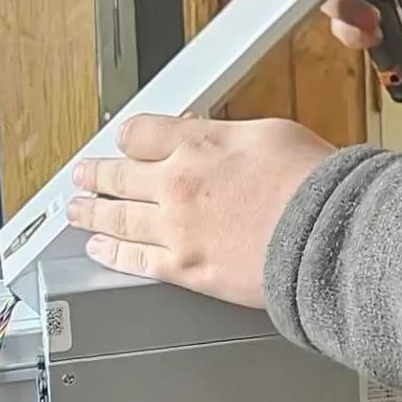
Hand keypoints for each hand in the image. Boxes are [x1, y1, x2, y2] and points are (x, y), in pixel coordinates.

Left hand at [66, 113, 333, 308]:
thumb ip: (230, 136)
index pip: (141, 133)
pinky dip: (111, 254)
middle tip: (81, 175)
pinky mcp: (184, 268)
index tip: (122, 140)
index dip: (128, 136)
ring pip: (117, 218)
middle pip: (118, 175)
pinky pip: (135, 261)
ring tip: (76, 210)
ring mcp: (176, 228)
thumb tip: (214, 137)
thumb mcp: (272, 134)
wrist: (325, 238)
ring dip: (91, 212)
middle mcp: (177, 184)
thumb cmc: (313, 186)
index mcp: (198, 144)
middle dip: (95, 174)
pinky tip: (100, 250)